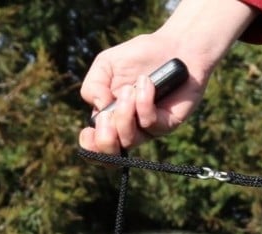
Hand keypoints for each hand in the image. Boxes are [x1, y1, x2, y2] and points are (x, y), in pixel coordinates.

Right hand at [78, 33, 207, 152]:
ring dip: (124, 114)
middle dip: (105, 139)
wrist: (173, 49)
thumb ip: (93, 86)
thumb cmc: (138, 57)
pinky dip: (143, 102)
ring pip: (130, 140)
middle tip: (107, 116)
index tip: (89, 132)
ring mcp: (148, 128)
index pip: (97, 147)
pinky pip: (149, 123)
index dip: (90, 147)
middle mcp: (128, 127)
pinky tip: (146, 82)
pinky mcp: (167, 124)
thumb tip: (98, 109)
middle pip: (112, 155)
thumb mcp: (105, 65)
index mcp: (109, 116)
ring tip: (129, 89)